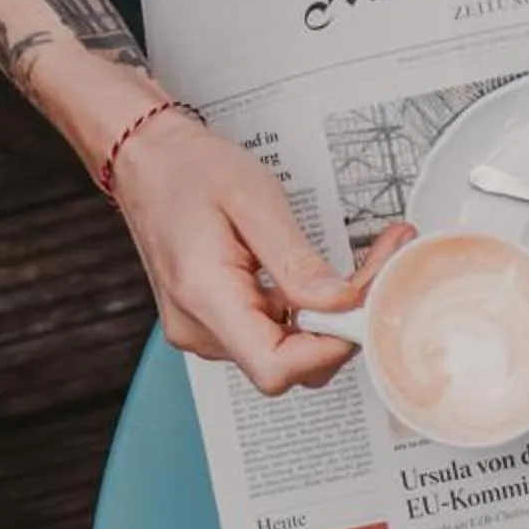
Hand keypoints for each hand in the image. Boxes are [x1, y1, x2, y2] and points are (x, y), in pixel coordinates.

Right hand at [106, 112, 414, 394]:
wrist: (147, 160)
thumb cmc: (189, 170)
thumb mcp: (253, 200)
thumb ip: (297, 261)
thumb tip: (341, 304)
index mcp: (204, 298)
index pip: (275, 367)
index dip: (329, 348)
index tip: (364, 308)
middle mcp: (200, 329)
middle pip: (290, 365)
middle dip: (343, 325)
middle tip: (381, 272)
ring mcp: (206, 332)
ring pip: (289, 352)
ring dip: (332, 318)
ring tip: (365, 266)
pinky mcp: (217, 324)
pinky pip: (274, 335)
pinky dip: (308, 313)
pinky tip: (325, 280)